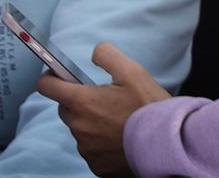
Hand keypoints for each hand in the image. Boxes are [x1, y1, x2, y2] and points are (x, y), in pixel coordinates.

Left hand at [37, 42, 168, 176]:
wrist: (172, 146)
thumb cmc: (151, 109)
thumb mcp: (132, 71)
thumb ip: (106, 55)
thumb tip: (95, 53)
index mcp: (82, 102)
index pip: (46, 86)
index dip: (51, 78)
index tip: (59, 76)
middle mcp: (80, 127)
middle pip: (65, 109)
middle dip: (78, 102)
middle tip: (104, 101)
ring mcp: (88, 149)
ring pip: (80, 130)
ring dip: (91, 124)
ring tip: (118, 122)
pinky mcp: (98, 166)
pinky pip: (92, 150)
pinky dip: (101, 144)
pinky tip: (121, 139)